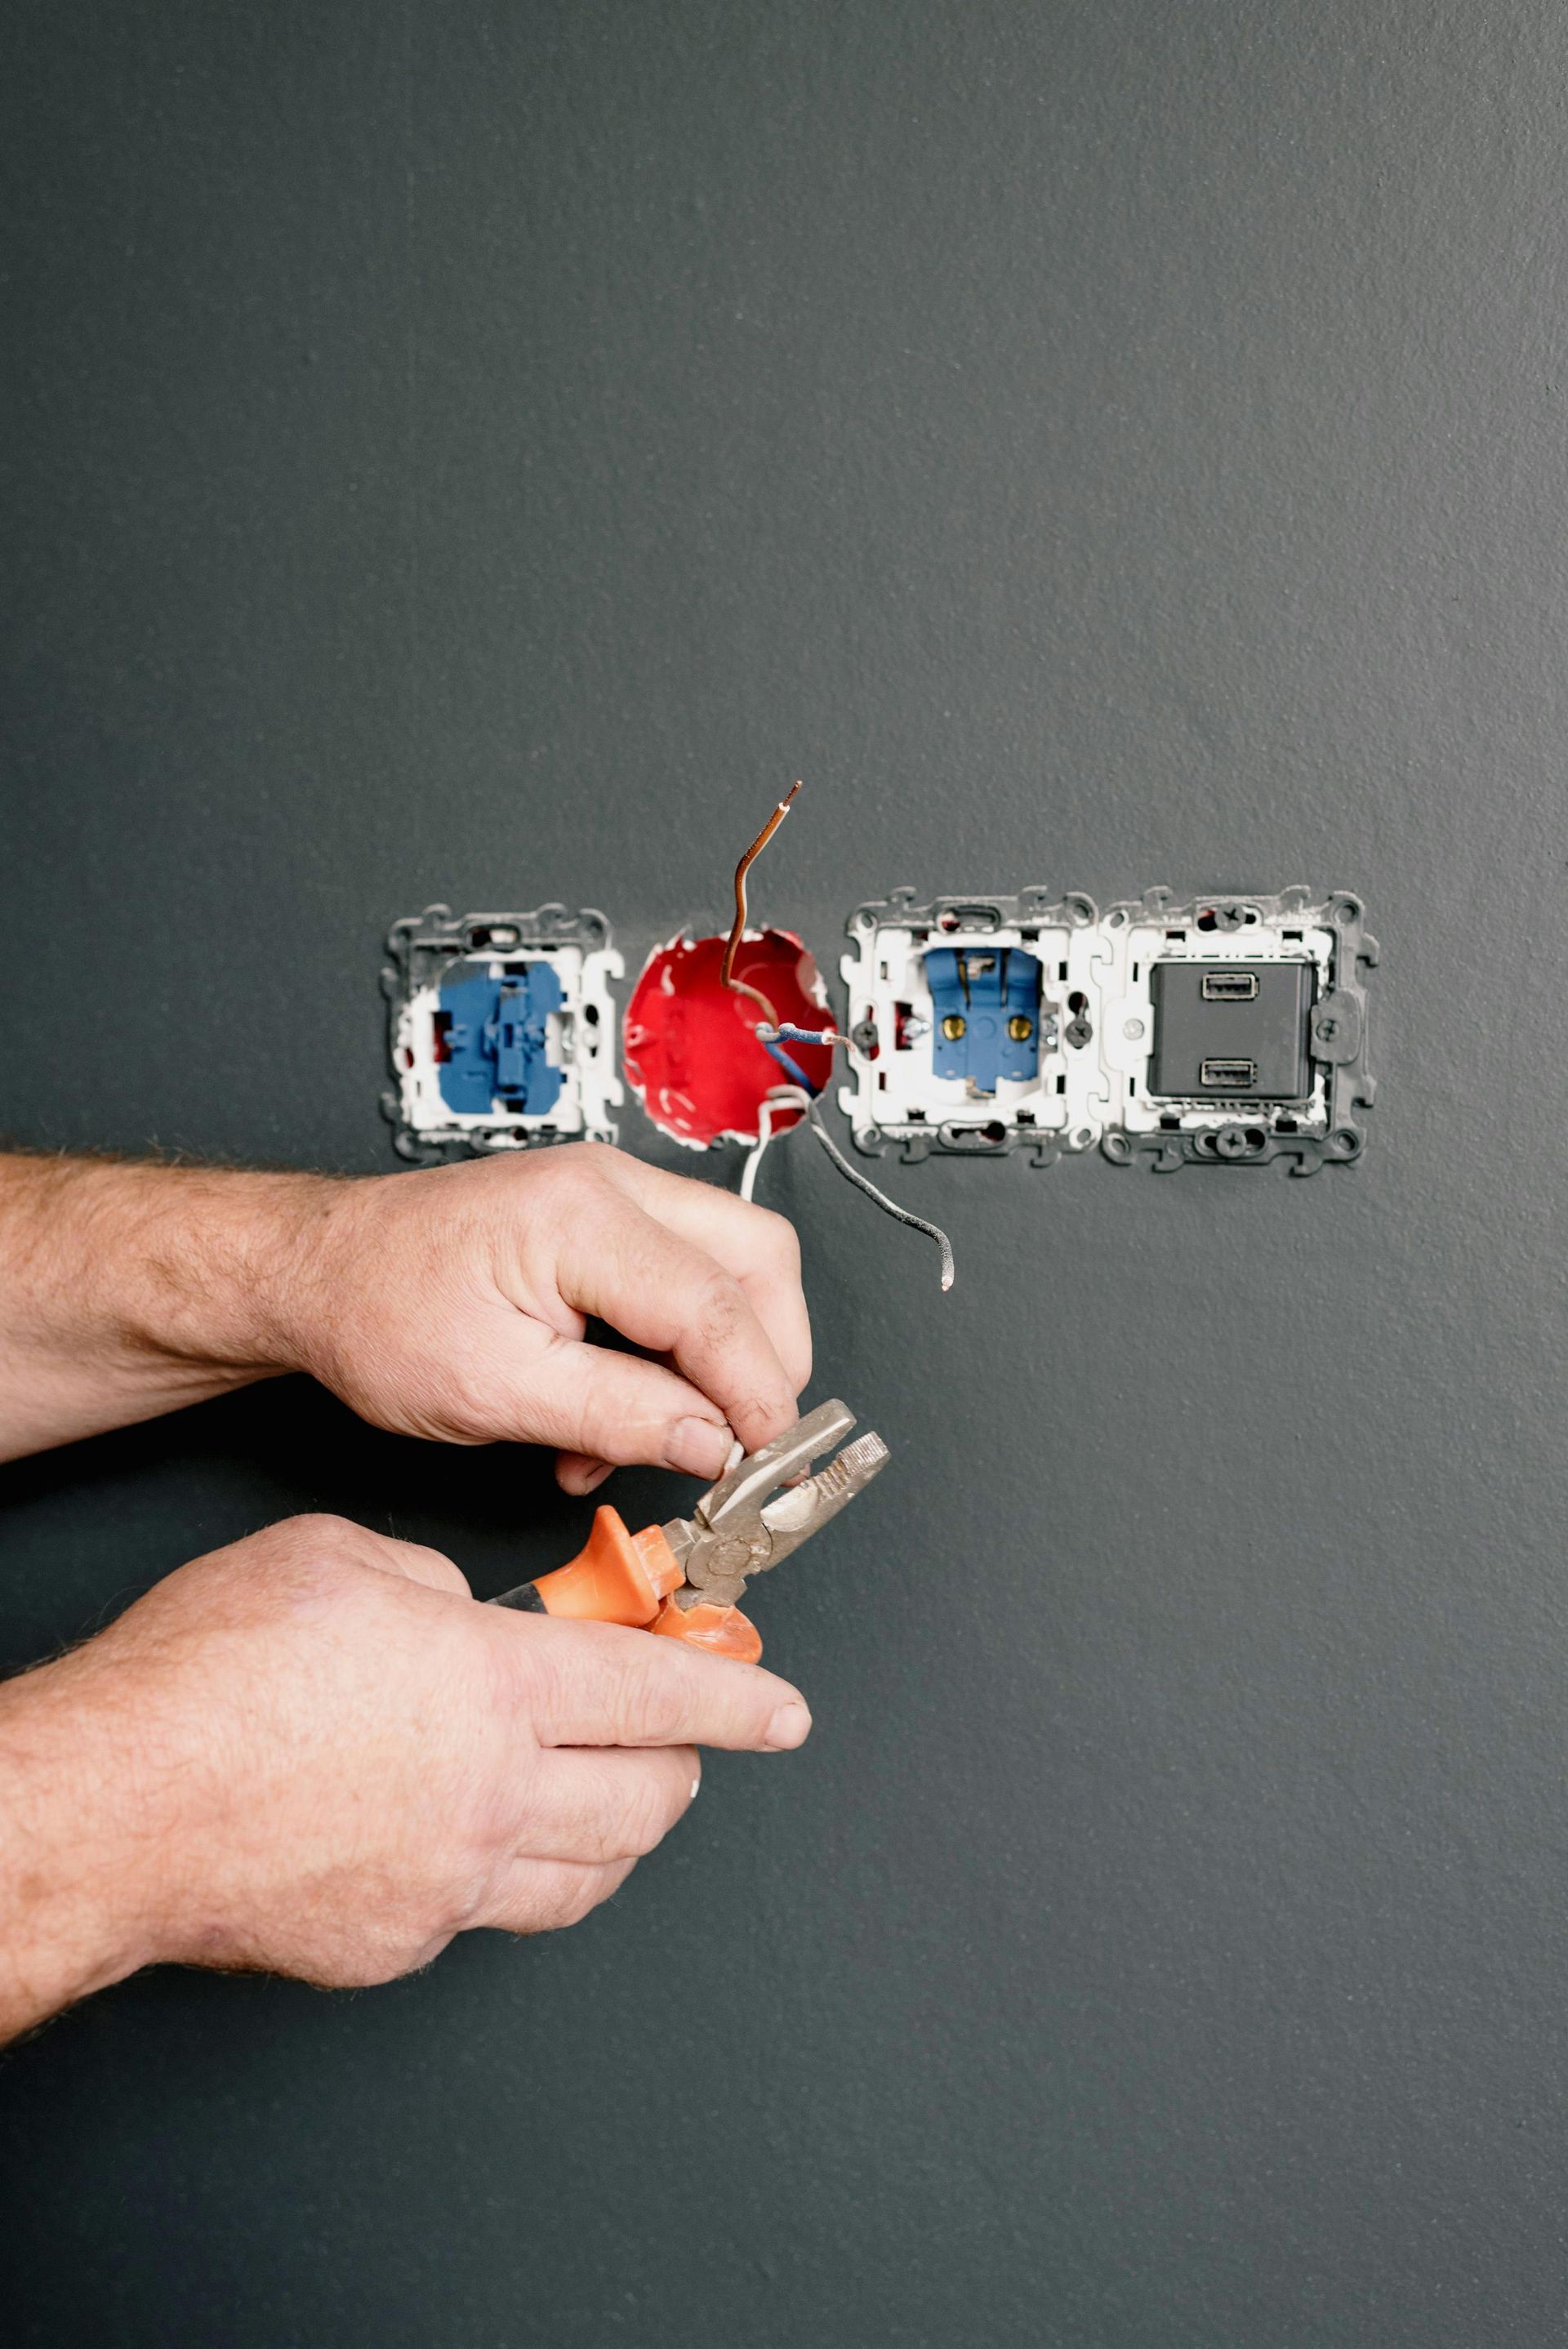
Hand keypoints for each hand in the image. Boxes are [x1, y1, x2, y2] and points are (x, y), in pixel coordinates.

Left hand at [0, 1143, 808, 1482]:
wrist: (313, 1272)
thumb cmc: (374, 1314)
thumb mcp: (494, 1394)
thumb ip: (617, 1417)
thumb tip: (712, 1442)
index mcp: (580, 1218)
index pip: (717, 1306)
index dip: (754, 1392)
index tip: (758, 1459)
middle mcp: (608, 1185)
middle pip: (757, 1258)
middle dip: (767, 1358)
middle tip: (741, 1440)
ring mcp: (607, 1194)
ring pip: (730, 1265)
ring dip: (716, 1359)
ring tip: (655, 1435)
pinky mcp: (599, 1219)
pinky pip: (681, 1275)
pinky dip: (675, 1350)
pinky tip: (619, 1412)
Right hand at [0, 1513, 812, 2039]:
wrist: (110, 1804)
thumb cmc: (204, 1675)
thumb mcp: (340, 1559)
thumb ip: (432, 1589)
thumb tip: (462, 1619)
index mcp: (494, 1684)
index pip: (663, 1695)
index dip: (739, 1700)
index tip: (782, 1708)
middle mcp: (492, 1793)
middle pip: (649, 1798)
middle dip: (685, 1764)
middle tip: (677, 1734)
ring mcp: (450, 1881)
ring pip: (591, 1874)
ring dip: (618, 1828)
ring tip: (603, 1791)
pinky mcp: (398, 1942)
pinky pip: (494, 1914)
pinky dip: (515, 1875)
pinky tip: (481, 1838)